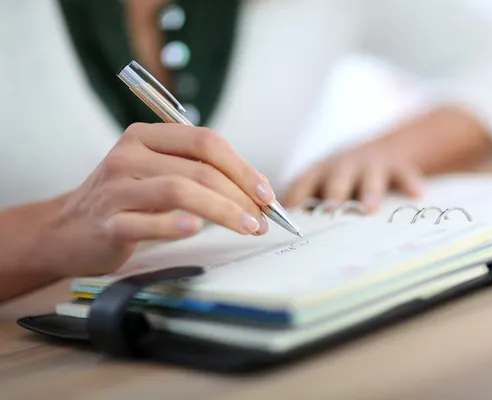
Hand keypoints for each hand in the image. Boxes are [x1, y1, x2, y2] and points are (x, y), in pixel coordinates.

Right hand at [39, 123, 274, 277]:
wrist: (68, 229)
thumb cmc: (125, 200)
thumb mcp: (157, 172)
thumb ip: (196, 171)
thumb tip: (254, 189)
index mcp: (147, 136)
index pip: (206, 142)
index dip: (243, 167)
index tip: (266, 194)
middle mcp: (129, 154)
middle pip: (199, 168)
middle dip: (240, 195)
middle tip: (261, 219)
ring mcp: (116, 188)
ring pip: (179, 190)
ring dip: (222, 211)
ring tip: (246, 228)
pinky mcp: (107, 222)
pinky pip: (146, 222)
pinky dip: (175, 225)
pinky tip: (196, 230)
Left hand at [281, 106, 491, 211]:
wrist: (385, 149)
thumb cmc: (344, 179)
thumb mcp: (325, 185)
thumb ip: (310, 205)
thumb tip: (287, 232)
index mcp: (321, 172)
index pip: (304, 182)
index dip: (298, 195)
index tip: (291, 213)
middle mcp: (344, 166)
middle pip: (337, 178)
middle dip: (334, 192)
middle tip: (332, 209)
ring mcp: (371, 164)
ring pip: (370, 177)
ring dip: (369, 191)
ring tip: (370, 209)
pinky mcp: (397, 166)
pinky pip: (404, 174)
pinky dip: (409, 183)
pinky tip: (415, 196)